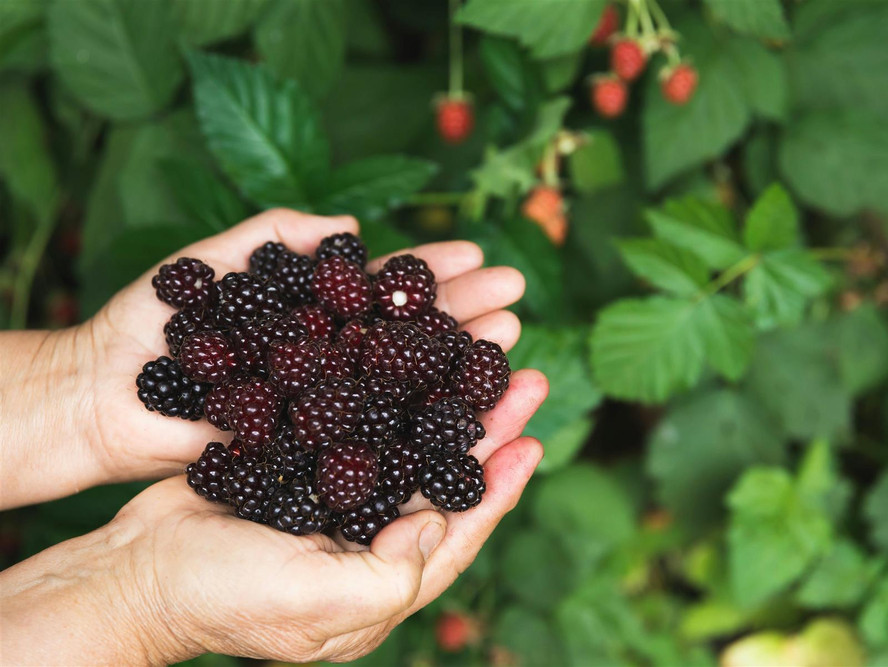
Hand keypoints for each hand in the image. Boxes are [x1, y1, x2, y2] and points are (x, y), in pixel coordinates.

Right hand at [1, 367, 546, 663]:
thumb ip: (389, 574)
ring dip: (443, 398)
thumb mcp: (315, 604)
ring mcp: (337, 500)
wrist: (138, 570)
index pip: (460, 528)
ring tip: (476, 353)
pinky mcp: (305, 467)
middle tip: (522, 373)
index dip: (500, 484)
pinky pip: (358, 424)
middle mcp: (370, 537)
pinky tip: (402, 356)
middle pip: (444, 475)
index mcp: (384, 580)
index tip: (531, 436)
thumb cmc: (223, 598)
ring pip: (406, 440)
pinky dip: (384, 391)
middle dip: (485, 425)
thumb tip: (439, 519)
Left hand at [6, 208, 527, 504]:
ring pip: (403, 385)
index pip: (384, 289)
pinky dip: (420, 427)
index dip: (431, 271)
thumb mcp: (210, 262)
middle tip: (517, 297)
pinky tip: (465, 416)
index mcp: (313, 314)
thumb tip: (354, 226)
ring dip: (458, 363)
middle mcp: (330, 360)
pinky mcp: (311, 452)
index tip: (480, 253)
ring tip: (509, 341)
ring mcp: (325, 407)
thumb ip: (275, 235)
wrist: (100, 396)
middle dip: (464, 313)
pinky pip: (372, 440)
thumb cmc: (148, 324)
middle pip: (408, 336)